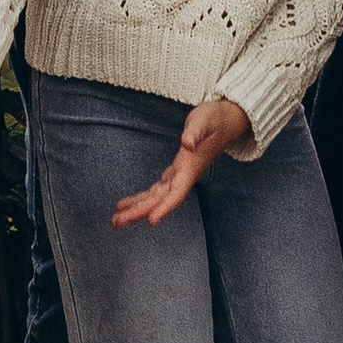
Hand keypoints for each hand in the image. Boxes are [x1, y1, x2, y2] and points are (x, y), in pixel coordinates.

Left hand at [112, 97, 249, 228]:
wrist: (226, 121)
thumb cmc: (214, 119)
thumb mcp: (204, 120)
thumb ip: (195, 132)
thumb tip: (187, 143)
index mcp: (190, 168)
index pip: (177, 193)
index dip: (165, 208)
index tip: (151, 221)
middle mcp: (184, 176)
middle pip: (161, 200)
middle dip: (140, 212)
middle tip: (117, 223)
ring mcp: (179, 175)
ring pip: (156, 198)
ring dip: (137, 209)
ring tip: (117, 220)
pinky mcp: (175, 172)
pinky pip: (156, 190)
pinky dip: (141, 198)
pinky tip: (126, 204)